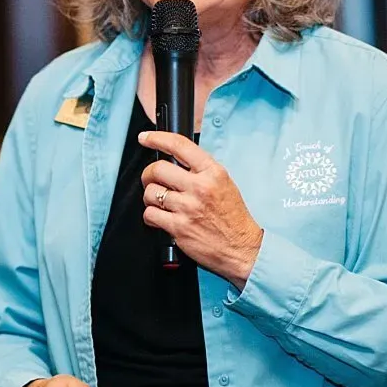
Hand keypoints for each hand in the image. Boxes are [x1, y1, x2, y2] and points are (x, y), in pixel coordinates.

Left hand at [138, 130, 263, 285]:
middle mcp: (200, 187)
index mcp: (213, 172)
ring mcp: (188, 207)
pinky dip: (151, 216)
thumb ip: (201, 170)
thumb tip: (174, 160)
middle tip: (152, 179)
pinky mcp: (178, 227)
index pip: (179, 145)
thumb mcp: (224, 184)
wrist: (242, 248)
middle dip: (149, 174)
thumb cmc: (233, 217)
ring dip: (150, 197)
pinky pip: (150, 214)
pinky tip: (161, 217)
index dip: (156, 138)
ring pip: (150, 192)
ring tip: (160, 202)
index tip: (145, 138)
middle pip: (157, 169)